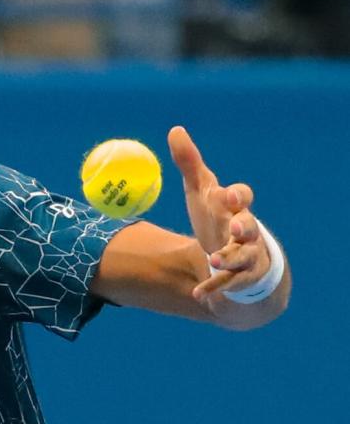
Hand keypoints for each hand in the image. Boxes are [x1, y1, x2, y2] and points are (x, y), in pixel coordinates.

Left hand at [168, 126, 270, 301]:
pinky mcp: (241, 278)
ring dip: (229, 258)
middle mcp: (245, 230)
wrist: (232, 257)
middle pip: (249, 226)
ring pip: (242, 256)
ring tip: (215, 260)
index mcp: (236, 207)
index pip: (242, 197)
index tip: (227, 193)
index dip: (237, 195)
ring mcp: (246, 255)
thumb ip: (189, 164)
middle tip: (234, 225)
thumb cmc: (216, 218)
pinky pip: (228, 283)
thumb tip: (175, 130)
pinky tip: (197, 293)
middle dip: (243, 225)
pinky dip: (213, 287)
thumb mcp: (201, 192)